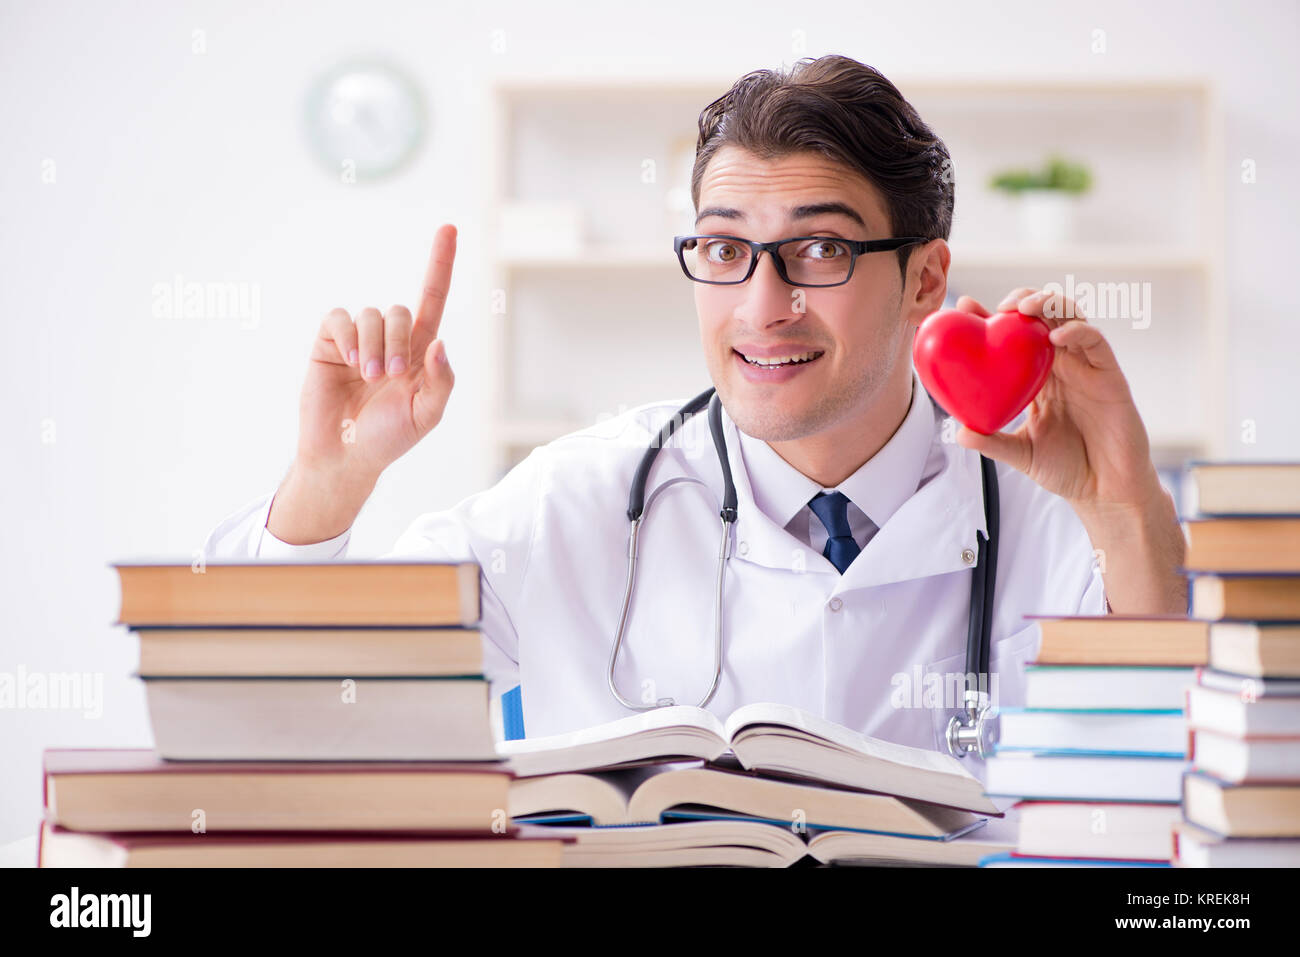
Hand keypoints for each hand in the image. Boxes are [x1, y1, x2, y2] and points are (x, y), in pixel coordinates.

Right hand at [295, 224, 457, 484]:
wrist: (345, 455)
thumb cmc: (389, 437)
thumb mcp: (428, 414)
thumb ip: (443, 380)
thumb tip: (439, 343)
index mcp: (420, 351)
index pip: (433, 298)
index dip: (440, 263)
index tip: (448, 228)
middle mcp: (390, 338)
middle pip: (402, 311)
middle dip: (398, 342)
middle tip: (390, 377)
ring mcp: (359, 338)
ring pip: (372, 314)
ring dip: (374, 346)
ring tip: (369, 378)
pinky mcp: (329, 342)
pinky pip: (340, 317)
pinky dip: (349, 335)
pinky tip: (350, 362)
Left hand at [949, 287, 1162, 513]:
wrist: (1104, 491)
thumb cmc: (1066, 469)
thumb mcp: (1020, 454)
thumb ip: (992, 442)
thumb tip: (957, 432)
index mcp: (1037, 378)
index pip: (1012, 338)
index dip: (990, 318)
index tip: (964, 305)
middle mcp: (1061, 366)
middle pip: (1043, 317)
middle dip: (1024, 299)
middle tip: (1003, 306)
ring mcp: (1086, 368)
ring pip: (1071, 318)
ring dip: (1050, 305)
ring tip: (1025, 308)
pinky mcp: (1110, 376)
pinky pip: (1096, 343)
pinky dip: (1078, 332)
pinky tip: (1057, 336)